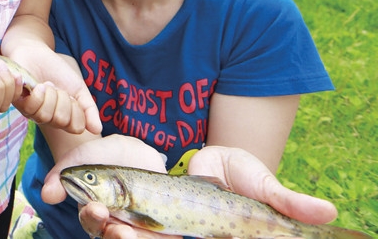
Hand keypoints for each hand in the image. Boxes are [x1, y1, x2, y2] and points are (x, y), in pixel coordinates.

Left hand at [0, 44, 99, 134]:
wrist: (37, 52)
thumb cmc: (58, 72)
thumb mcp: (79, 89)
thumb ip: (89, 109)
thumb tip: (98, 130)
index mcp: (62, 118)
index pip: (76, 127)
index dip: (78, 110)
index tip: (72, 95)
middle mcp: (47, 119)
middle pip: (61, 121)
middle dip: (64, 99)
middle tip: (58, 87)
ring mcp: (31, 112)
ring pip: (46, 116)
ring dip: (51, 95)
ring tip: (47, 84)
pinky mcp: (18, 102)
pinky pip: (32, 108)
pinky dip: (39, 93)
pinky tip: (38, 84)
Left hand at [45, 141, 338, 237]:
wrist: (214, 163)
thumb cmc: (238, 179)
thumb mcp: (259, 183)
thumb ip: (284, 200)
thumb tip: (327, 214)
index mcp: (195, 235)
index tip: (125, 234)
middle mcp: (164, 233)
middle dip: (115, 236)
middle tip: (101, 221)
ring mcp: (143, 220)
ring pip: (113, 231)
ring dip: (95, 222)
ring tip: (85, 207)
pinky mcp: (125, 201)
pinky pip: (100, 208)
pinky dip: (83, 201)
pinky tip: (66, 192)